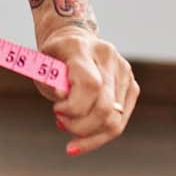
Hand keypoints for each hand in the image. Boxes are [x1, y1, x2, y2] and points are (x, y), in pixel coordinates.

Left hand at [33, 23, 137, 155]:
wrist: (71, 39)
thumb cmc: (54, 58)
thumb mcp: (43, 67)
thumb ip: (51, 83)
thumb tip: (63, 96)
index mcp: (82, 48)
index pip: (90, 84)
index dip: (74, 107)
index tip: (57, 110)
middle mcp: (108, 57)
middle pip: (105, 107)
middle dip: (80, 127)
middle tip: (61, 123)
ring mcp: (124, 71)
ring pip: (116, 119)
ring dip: (90, 135)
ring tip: (71, 129)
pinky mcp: (132, 85)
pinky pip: (120, 120)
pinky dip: (100, 134)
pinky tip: (83, 135)